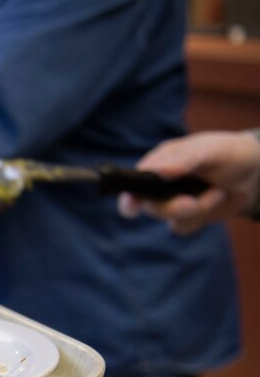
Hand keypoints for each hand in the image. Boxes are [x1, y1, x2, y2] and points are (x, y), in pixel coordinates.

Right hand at [118, 131, 259, 233]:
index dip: (130, 195)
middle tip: (192, 202)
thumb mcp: (211, 150)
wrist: (255, 173)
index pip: (135, 180)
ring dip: (196, 210)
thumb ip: (185, 158)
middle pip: (150, 205)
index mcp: (161, 161)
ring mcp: (172, 200)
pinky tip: (215, 201)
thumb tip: (157, 171)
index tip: (132, 207)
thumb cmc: (230, 153)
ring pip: (168, 218)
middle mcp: (160, 182)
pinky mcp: (185, 216)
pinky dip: (200, 218)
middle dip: (174, 206)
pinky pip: (182, 226)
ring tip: (217, 193)